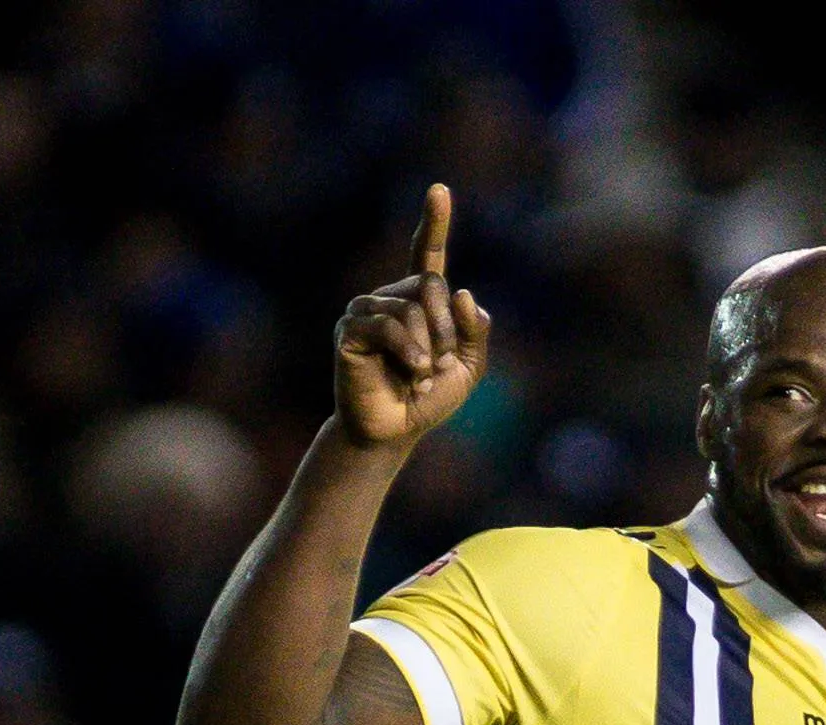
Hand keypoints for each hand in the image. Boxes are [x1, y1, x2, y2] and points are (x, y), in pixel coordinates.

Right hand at [334, 183, 492, 448]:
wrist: (393, 432)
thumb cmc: (428, 398)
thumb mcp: (468, 367)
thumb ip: (475, 332)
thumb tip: (462, 292)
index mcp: (420, 301)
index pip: (427, 254)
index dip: (434, 223)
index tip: (440, 190)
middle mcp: (391, 296)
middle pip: (431, 285)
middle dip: (446, 329)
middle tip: (439, 365)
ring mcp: (367, 310)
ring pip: (412, 308)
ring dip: (428, 349)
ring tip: (422, 377)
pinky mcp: (350, 329)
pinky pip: (388, 325)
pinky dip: (409, 352)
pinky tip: (412, 374)